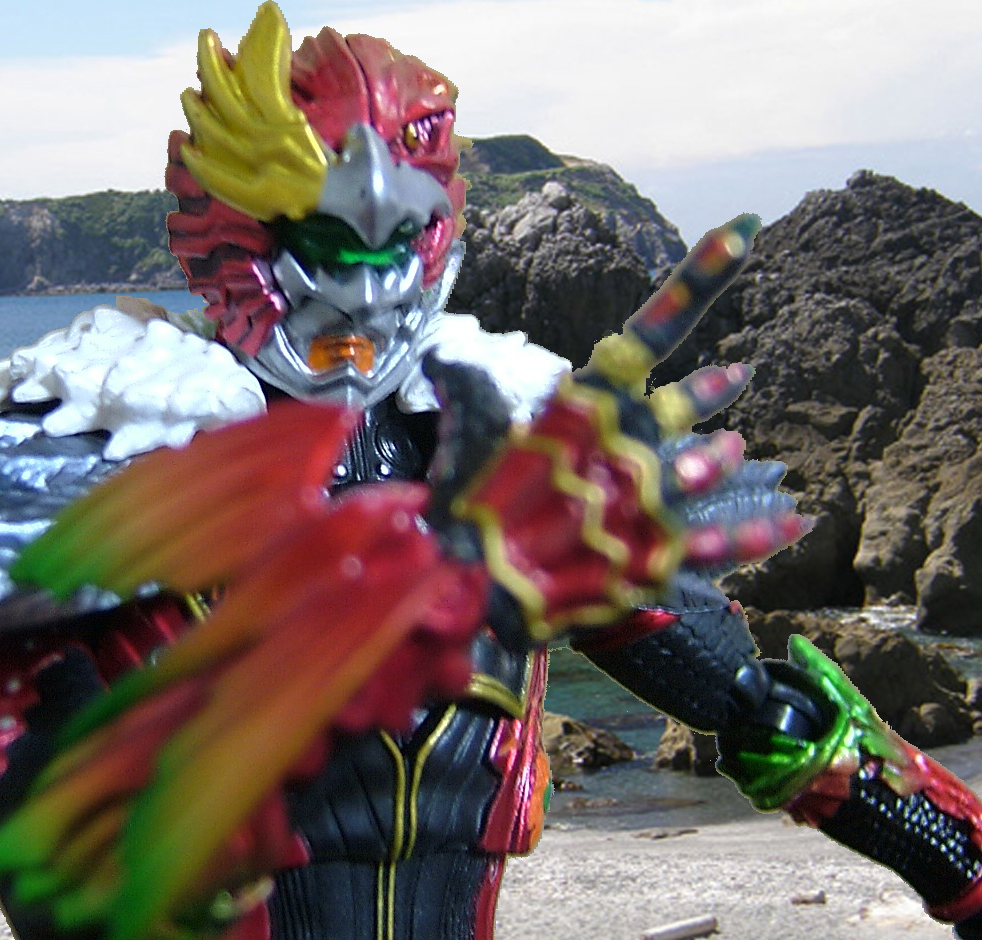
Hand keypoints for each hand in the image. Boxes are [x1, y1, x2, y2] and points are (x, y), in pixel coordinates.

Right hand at [453, 215, 809, 639]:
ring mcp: (652, 498)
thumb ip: (468, 384)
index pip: (657, 324)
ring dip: (721, 456)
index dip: (703, 274)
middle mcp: (633, 439)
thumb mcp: (470, 429)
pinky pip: (728, 539)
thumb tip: (439, 354)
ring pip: (713, 464)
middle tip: (737, 374)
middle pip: (693, 398)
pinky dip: (763, 531)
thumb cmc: (469, 499)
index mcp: (590, 399)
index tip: (745, 227)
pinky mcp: (661, 555)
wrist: (474, 582)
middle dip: (714, 388)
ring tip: (733, 449)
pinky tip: (794, 518)